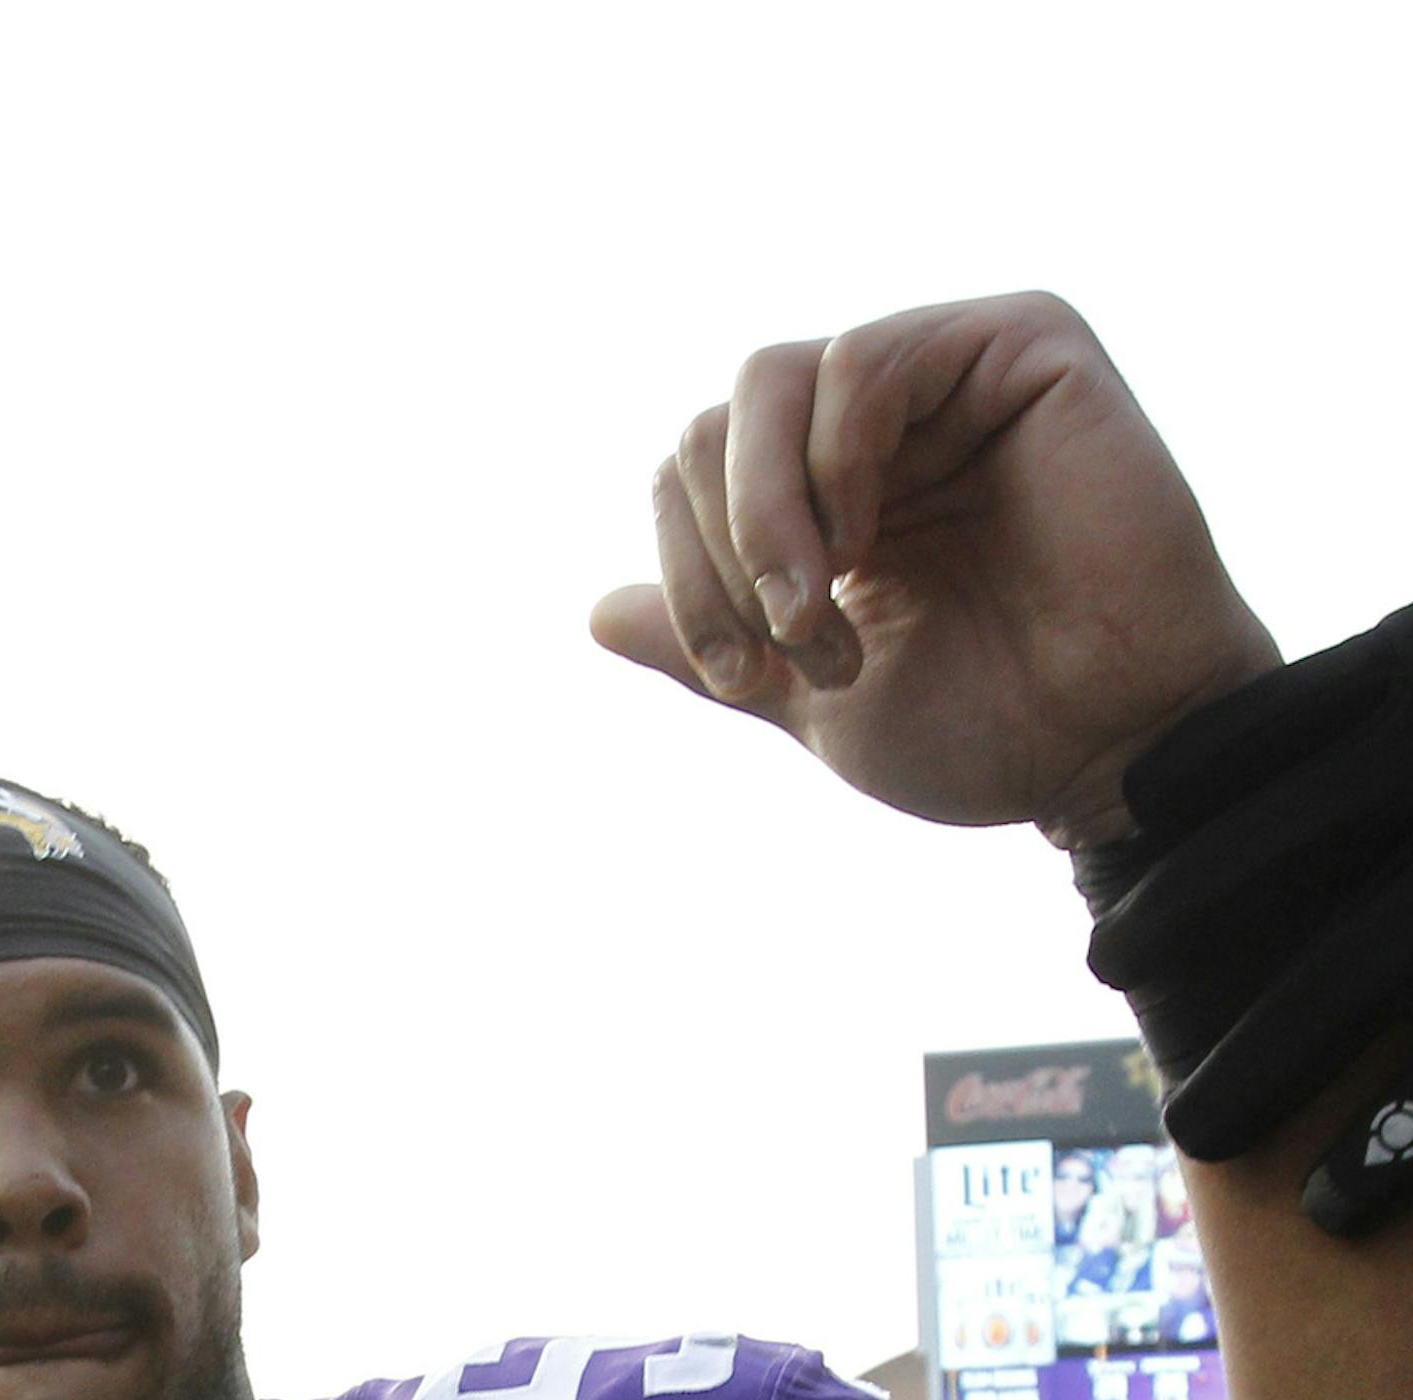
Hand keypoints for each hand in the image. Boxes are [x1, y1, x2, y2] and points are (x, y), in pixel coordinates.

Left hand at [591, 293, 1279, 844]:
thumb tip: (594, 612)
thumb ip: (708, 646)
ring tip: (826, 619)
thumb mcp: (807, 697)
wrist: (1108, 751)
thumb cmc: (987, 730)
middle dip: (721, 552)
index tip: (737, 679)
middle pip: (714, 419)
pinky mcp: (1020, 345)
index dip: (686, 574)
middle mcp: (884, 422)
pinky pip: (864, 358)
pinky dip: (837, 459)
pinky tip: (875, 541)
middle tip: (787, 651)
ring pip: (771, 379)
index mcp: (833, 493)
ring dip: (767, 517)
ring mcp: (950, 373)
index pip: (689, 470)